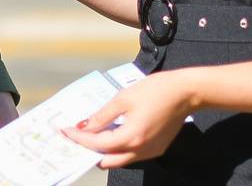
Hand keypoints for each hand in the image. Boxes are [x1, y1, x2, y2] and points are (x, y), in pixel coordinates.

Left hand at [58, 71, 195, 168]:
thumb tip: (85, 126)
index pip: (97, 144)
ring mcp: (150, 152)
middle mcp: (140, 151)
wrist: (185, 92)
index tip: (65, 132)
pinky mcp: (157, 149)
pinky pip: (132, 154)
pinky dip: (118, 148)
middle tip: (76, 138)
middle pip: (107, 161)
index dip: (79, 138)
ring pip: (120, 160)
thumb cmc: (155, 90)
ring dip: (104, 151)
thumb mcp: (123, 98)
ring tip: (91, 134)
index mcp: (131, 138)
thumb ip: (102, 116)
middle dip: (89, 151)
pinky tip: (111, 133)